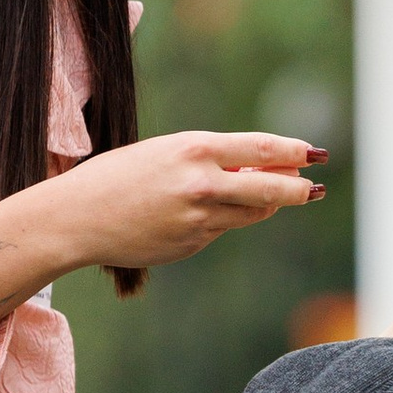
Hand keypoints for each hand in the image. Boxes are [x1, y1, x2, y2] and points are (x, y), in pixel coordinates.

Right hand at [25, 133, 324, 283]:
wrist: (77, 218)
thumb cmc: (118, 176)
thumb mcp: (165, 153)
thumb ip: (212, 161)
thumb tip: (262, 168)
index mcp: (194, 150)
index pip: (260, 148)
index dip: (293, 151)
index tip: (312, 153)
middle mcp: (202, 185)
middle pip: (270, 188)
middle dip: (299, 189)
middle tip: (315, 188)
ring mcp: (199, 220)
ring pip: (250, 212)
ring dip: (263, 203)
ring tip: (267, 195)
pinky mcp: (192, 244)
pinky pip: (220, 229)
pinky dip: (221, 219)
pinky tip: (192, 214)